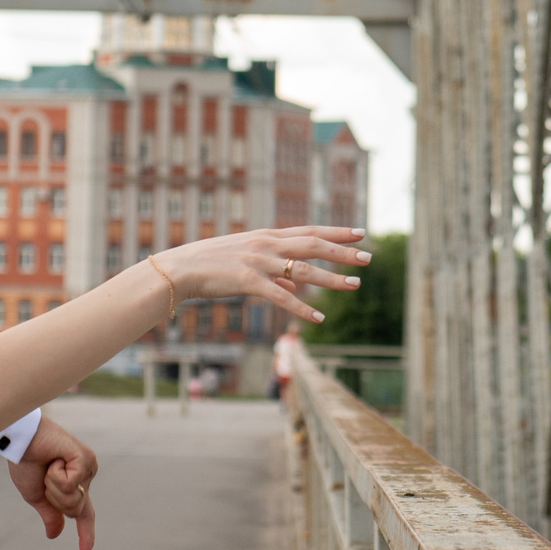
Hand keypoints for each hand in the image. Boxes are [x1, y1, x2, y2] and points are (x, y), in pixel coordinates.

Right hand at [8, 415, 98, 549]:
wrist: (18, 440)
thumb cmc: (26, 462)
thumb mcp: (36, 496)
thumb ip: (49, 514)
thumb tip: (55, 535)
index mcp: (75, 485)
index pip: (84, 514)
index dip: (85, 534)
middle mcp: (86, 476)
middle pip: (75, 510)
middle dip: (54, 498)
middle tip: (46, 474)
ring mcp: (88, 467)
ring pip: (73, 500)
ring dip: (53, 486)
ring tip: (50, 464)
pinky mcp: (86, 460)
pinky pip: (71, 485)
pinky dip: (56, 476)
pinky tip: (55, 459)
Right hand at [157, 226, 366, 323]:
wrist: (181, 268)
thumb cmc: (213, 265)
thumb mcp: (247, 261)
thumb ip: (275, 272)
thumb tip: (295, 285)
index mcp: (268, 237)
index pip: (310, 231)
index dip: (337, 231)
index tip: (361, 232)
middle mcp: (268, 245)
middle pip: (314, 245)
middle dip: (343, 251)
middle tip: (369, 257)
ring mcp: (258, 262)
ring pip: (303, 270)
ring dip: (332, 278)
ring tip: (355, 285)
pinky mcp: (247, 282)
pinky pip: (280, 296)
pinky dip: (301, 307)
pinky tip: (318, 318)